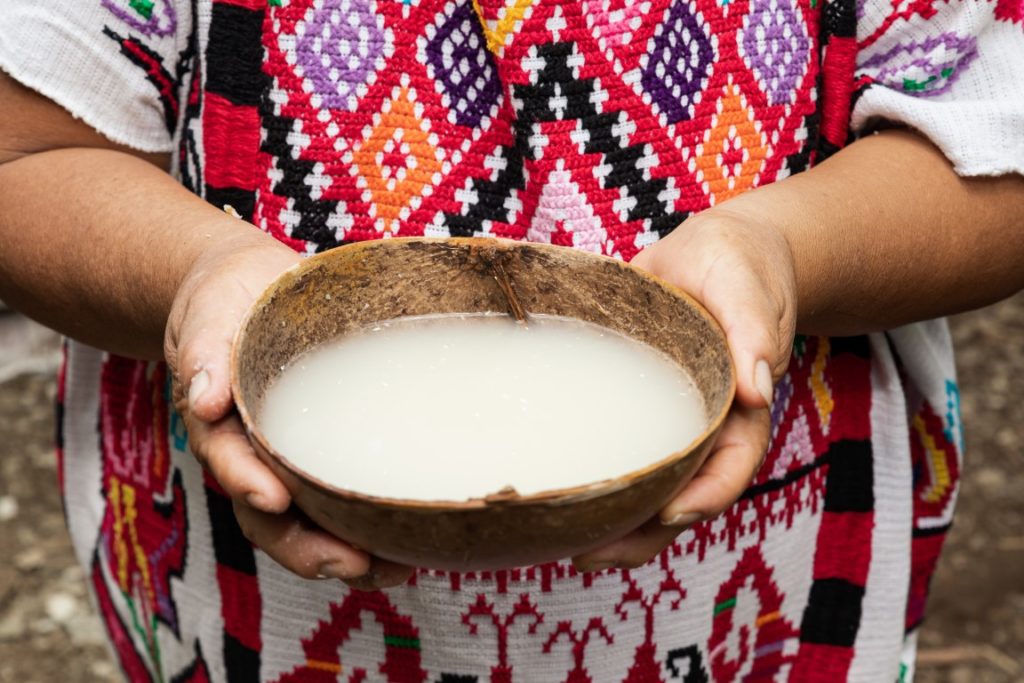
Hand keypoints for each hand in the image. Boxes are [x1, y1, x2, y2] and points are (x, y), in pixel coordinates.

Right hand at [164, 230, 412, 589]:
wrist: (251, 291)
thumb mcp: (209, 313)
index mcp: (222, 425)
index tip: (274, 499)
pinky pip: (343, 501)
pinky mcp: (325, 455)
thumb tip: (204, 399)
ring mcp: (291, 461)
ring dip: (348, 554)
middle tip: (354, 564)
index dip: (249, 485)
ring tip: (395, 569)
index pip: (232, 463)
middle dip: (309, 548)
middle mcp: (256, 455)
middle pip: (273, 518)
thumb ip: (205, 352)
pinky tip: (411, 544)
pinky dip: (371, 528)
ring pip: (311, 523)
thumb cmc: (227, 300)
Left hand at [573, 206, 796, 570]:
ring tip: (561, 544)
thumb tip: (759, 387)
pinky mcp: (636, 406)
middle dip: (643, 532)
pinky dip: (596, 475)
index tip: (669, 515)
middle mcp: (705, 425)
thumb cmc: (739, 266)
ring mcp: (670, 420)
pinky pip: (618, 449)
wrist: (712, 255)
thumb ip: (755, 330)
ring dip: (613, 519)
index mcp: (740, 406)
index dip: (705, 497)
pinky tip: (556, 492)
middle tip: (589, 555)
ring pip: (648, 484)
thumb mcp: (748, 286)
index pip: (730, 466)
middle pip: (682, 494)